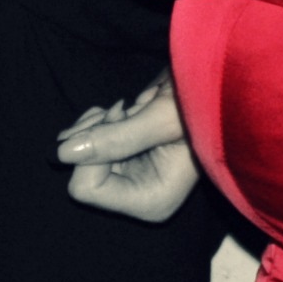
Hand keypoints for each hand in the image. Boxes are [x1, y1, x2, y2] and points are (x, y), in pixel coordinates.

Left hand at [57, 73, 200, 221]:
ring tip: (129, 106)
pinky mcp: (127, 159)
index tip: (122, 115)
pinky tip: (122, 109)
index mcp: (151, 201)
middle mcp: (139, 195)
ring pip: (82, 155)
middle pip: (82, 171)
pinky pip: (90, 145)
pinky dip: (100, 121)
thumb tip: (64, 152)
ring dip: (99, 124)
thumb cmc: (204, 101)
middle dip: (95, 134)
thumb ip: (116, 137)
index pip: (87, 187)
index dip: (96, 149)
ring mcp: (132, 177)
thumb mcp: (163, 117)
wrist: (218, 81)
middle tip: (123, 107)